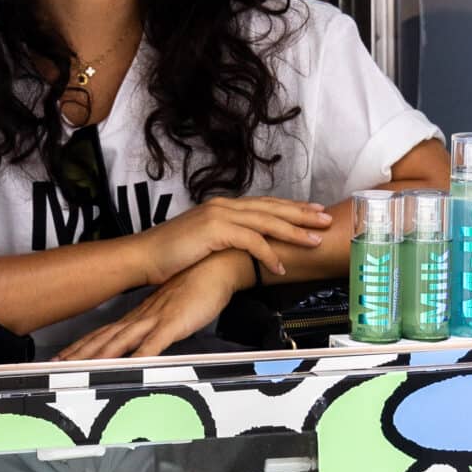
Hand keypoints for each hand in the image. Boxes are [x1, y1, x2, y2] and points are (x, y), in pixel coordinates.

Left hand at [58, 254, 254, 360]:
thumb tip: (144, 347)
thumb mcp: (169, 315)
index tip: (60, 358)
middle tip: (55, 366)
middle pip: (102, 340)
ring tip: (78, 370)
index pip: (101, 334)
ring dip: (98, 358)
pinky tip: (130, 368)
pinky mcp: (173, 324)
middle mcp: (139, 318)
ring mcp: (154, 320)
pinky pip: (153, 345)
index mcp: (137, 317)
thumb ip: (154, 331)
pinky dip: (139, 357)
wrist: (214, 268)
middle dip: (78, 355)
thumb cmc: (194, 291)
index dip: (79, 347)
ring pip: (120, 343)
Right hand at [137, 194, 329, 286]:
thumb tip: (247, 248)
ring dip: (293, 232)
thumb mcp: (205, 242)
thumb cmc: (172, 255)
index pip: (265, 204)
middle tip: (327, 218)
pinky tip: (280, 267)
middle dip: (302, 214)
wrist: (145, 257)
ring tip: (314, 241)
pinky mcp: (215, 231)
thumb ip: (227, 239)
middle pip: (272, 208)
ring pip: (266, 222)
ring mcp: (220, 216)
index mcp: (223, 207)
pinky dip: (268, 254)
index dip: (291, 207)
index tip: (314, 211)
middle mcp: (224, 206)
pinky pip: (251, 242)